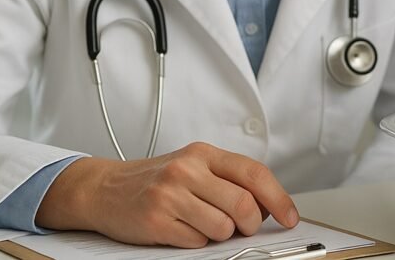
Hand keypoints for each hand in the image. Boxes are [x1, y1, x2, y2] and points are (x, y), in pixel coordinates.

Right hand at [35, 142, 298, 247]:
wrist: (105, 188)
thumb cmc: (156, 179)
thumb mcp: (194, 166)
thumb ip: (229, 179)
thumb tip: (268, 205)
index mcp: (204, 153)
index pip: (254, 173)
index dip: (279, 198)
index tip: (290, 217)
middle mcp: (188, 170)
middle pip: (243, 205)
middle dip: (250, 224)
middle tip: (243, 228)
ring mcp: (171, 195)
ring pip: (223, 228)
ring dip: (220, 235)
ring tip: (203, 224)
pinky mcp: (156, 221)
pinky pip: (197, 243)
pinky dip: (197, 242)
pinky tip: (182, 229)